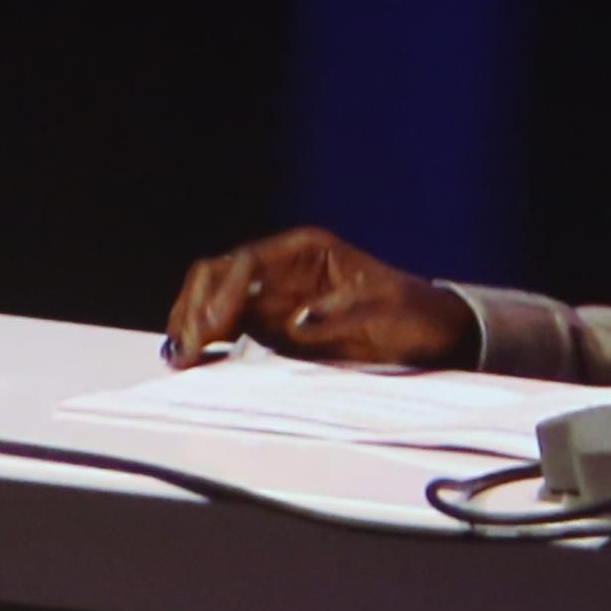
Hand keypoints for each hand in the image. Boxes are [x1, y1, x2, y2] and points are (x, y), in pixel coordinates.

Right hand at [164, 227, 471, 367]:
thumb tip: (296, 320)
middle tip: (186, 348)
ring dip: (193, 323)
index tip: (215, 327)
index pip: (247, 263)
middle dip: (196, 307)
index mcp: (305, 251)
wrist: (431, 333)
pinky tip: (193, 359)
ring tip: (179, 357)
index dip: (225, 293)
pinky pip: (227, 327)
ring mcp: (273, 297)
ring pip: (214, 299)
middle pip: (218, 275)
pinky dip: (206, 340)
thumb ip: (343, 312)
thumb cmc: (414, 313)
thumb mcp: (388, 309)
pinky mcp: (271, 326)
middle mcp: (281, 268)